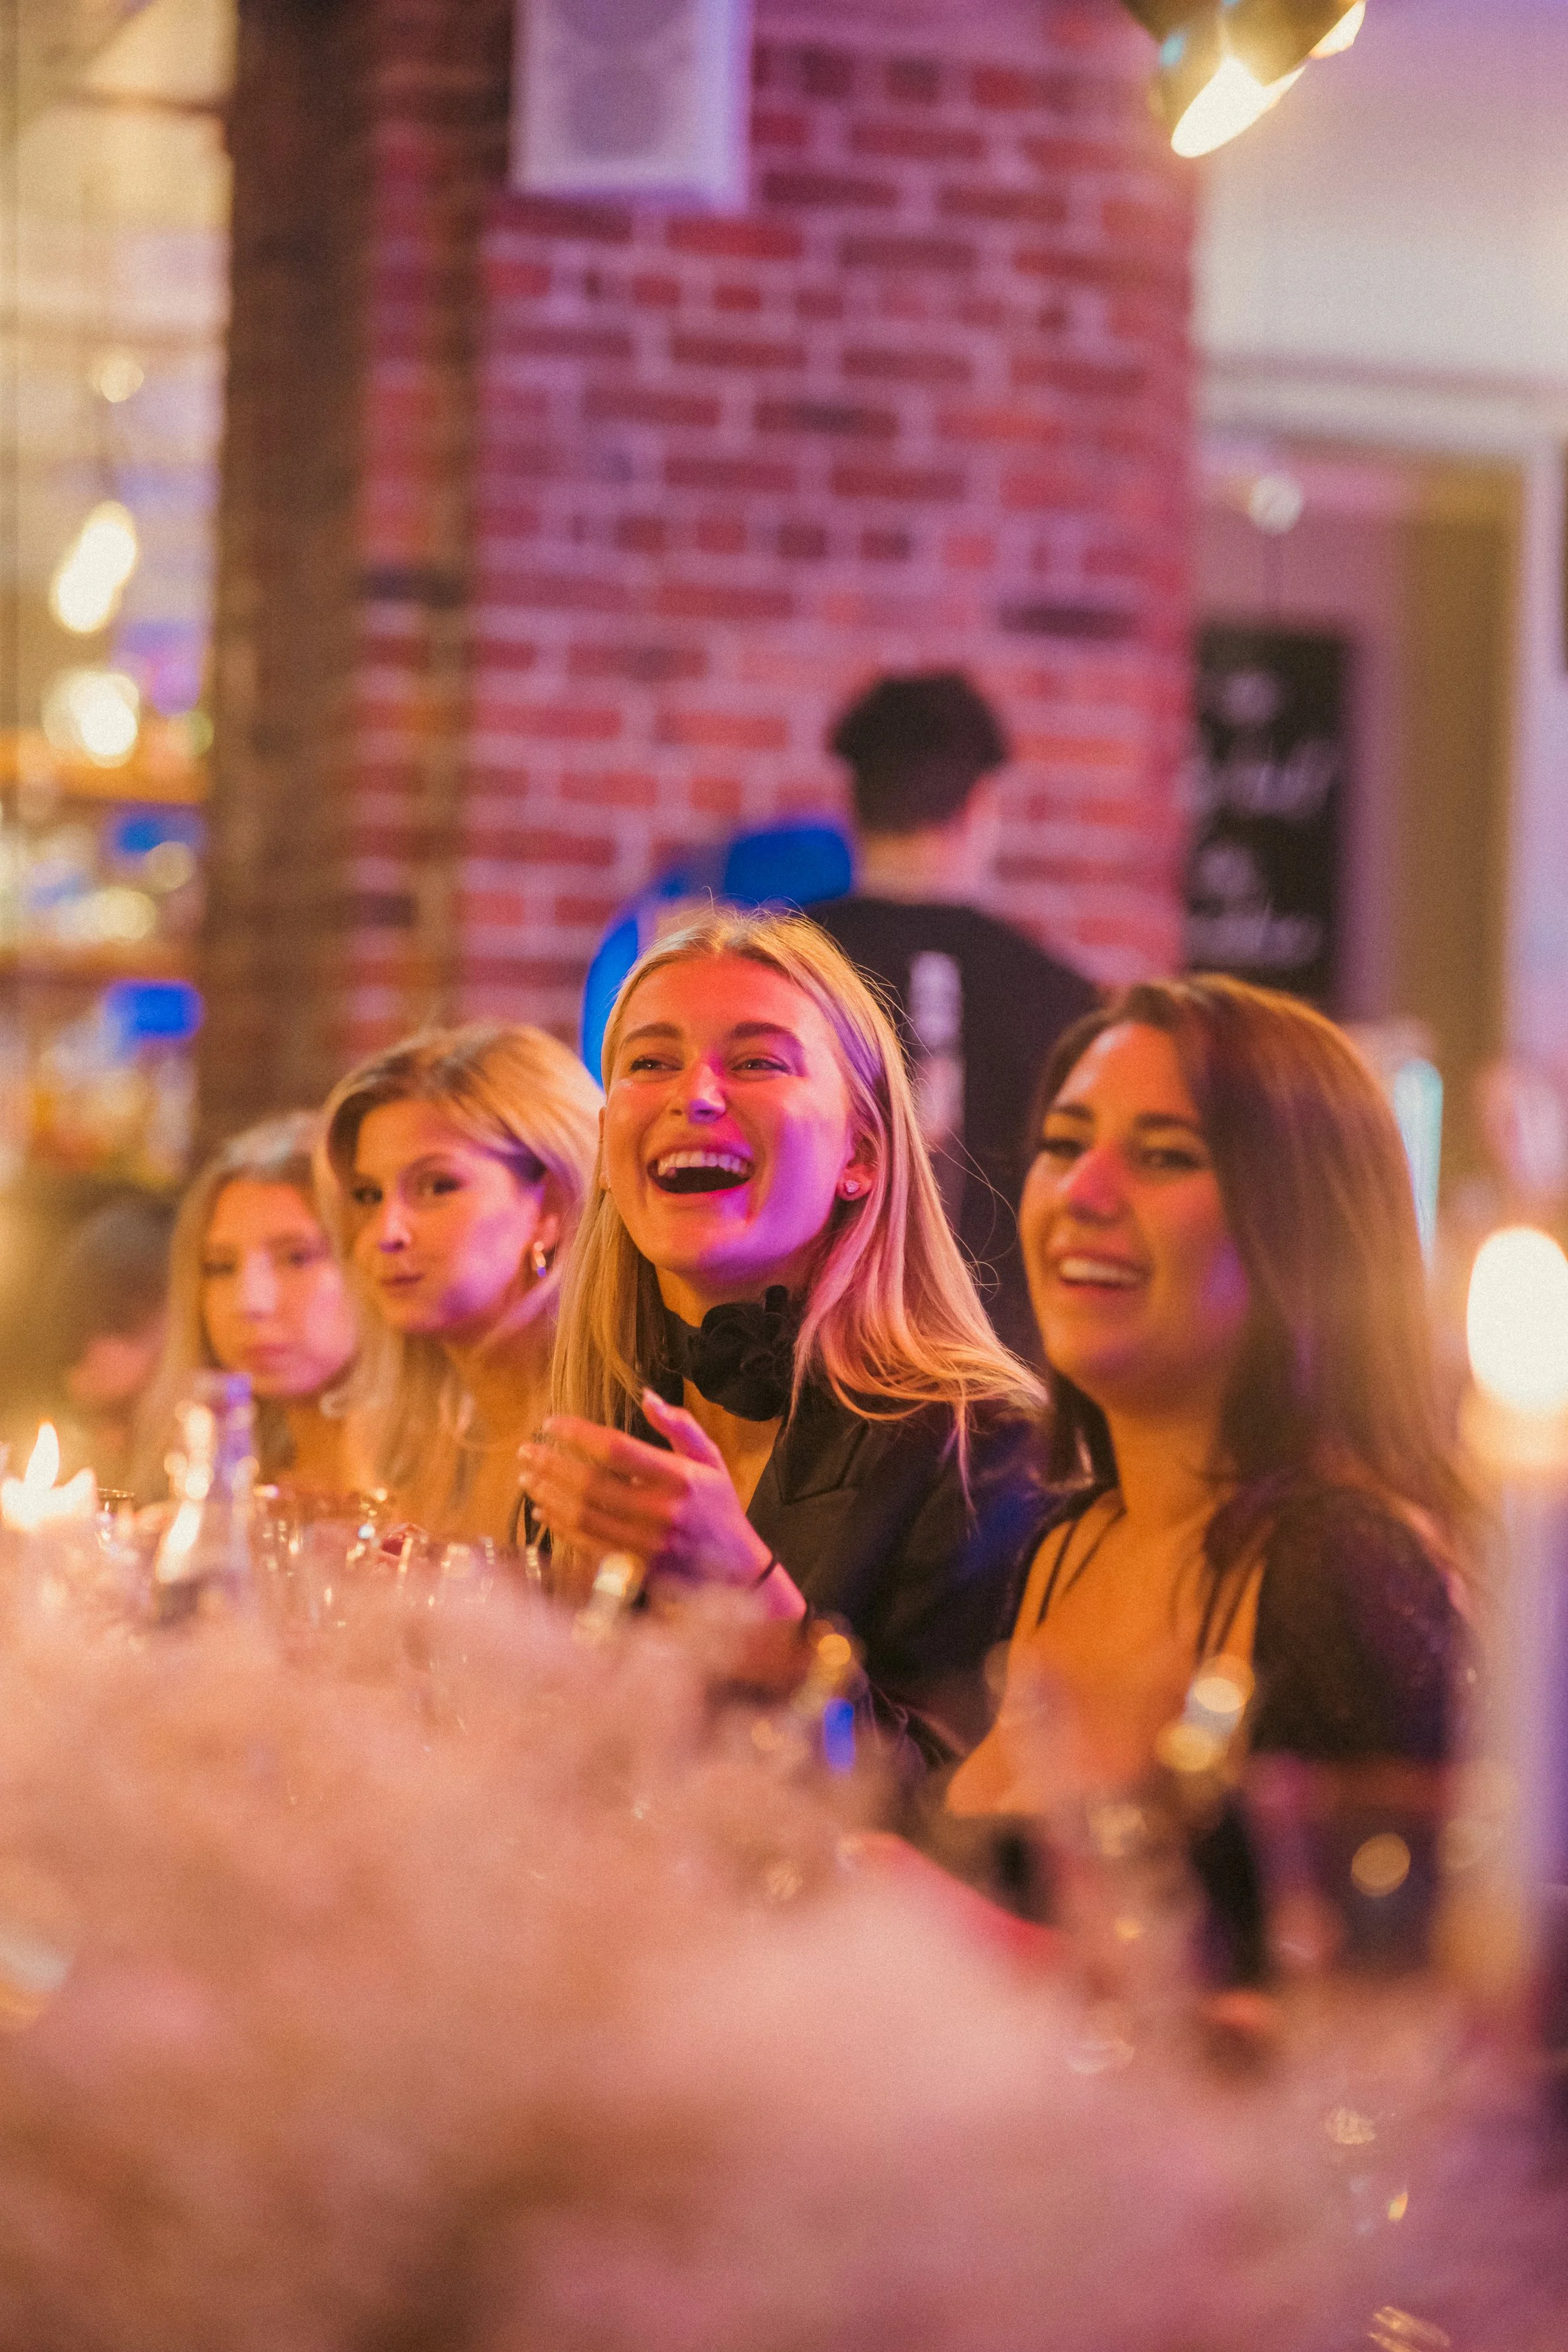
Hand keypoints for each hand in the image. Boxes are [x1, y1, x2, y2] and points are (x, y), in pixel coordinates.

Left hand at [517, 1391, 804, 1618]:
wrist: (738, 1573)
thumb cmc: (720, 1509)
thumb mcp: (710, 1461)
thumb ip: (681, 1427)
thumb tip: (646, 1397)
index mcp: (680, 1479)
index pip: (617, 1450)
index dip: (578, 1434)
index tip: (551, 1423)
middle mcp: (662, 1512)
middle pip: (591, 1484)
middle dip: (552, 1464)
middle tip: (526, 1451)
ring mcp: (647, 1545)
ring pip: (583, 1517)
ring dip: (549, 1495)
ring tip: (528, 1477)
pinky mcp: (636, 1570)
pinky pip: (586, 1545)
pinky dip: (560, 1526)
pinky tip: (543, 1510)